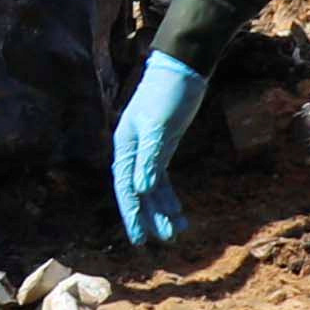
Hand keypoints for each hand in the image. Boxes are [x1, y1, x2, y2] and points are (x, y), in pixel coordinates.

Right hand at [109, 53, 210, 253]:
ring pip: (151, 187)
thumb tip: (142, 189)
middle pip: (137, 191)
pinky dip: (169, 196)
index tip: (140, 238)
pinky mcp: (163, 146)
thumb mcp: (160, 125)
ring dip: (162, 209)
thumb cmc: (168, 93)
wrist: (183, 67)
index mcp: (126, 145)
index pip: (127, 187)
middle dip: (147, 217)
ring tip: (175, 233)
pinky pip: (163, 178)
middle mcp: (133, 150)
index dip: (133, 214)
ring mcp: (148, 148)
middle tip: (159, 241)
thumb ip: (150, 157)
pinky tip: (178, 211)